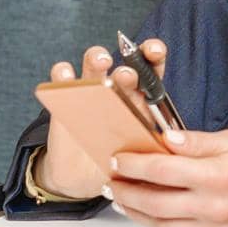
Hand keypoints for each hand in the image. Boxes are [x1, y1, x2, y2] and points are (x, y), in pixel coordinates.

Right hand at [37, 39, 168, 198]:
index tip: (154, 51)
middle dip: (128, 63)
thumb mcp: (138, 157)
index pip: (151, 69)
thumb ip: (150, 149)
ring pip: (94, 63)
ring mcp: (90, 90)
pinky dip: (63, 72)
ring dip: (98, 57)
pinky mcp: (64, 97)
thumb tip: (165, 152)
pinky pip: (62, 78)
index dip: (154, 54)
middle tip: (127, 74)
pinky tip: (66, 73)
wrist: (83, 176)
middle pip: (123, 64)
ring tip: (102, 61)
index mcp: (141, 99)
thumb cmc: (118, 162)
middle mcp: (117, 89)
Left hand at [104, 129, 227, 226]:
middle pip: (154, 203)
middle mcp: (216, 208)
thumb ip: (197, 142)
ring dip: (138, 213)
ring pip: (164, 226)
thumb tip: (166, 140)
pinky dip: (164, 224)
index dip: (133, 165)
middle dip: (126, 192)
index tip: (118, 160)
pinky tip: (156, 212)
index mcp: (218, 177)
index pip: (161, 171)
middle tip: (112, 183)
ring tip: (124, 200)